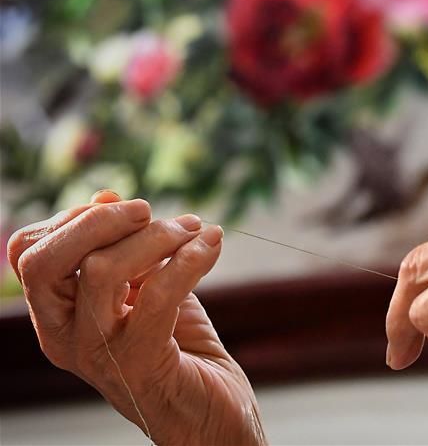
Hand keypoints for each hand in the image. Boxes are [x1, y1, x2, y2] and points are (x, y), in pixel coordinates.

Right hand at [7, 191, 264, 445]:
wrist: (215, 414)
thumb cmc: (180, 348)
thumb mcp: (146, 288)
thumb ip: (123, 248)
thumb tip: (105, 196)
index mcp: (59, 317)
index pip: (29, 252)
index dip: (74, 217)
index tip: (127, 210)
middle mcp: (67, 339)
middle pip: (43, 261)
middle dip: (99, 221)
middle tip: (149, 212)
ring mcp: (101, 355)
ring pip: (102, 270)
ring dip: (159, 236)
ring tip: (195, 230)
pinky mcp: (144, 365)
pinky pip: (160, 294)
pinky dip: (191, 258)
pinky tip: (213, 245)